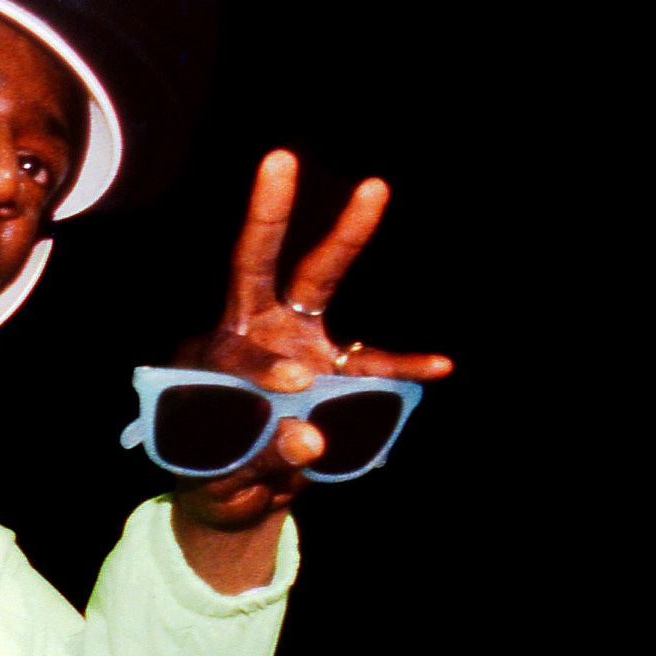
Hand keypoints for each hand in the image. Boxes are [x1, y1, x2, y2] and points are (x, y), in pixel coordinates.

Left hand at [171, 150, 454, 529]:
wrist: (238, 495)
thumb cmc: (215, 477)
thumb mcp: (225, 481)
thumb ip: (262, 460)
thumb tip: (311, 441)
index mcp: (214, 361)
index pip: (236, 352)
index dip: (262, 367)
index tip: (292, 386)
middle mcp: (254, 335)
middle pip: (259, 267)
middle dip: (269, 215)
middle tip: (279, 159)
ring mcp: (296, 343)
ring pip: (319, 282)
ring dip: (346, 235)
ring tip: (374, 186)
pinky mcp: (333, 370)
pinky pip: (372, 364)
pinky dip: (404, 367)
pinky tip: (440, 367)